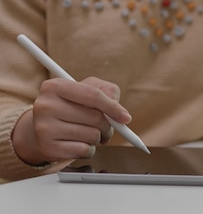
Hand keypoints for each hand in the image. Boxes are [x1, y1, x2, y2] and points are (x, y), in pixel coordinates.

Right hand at [12, 77, 131, 165]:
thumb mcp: (88, 90)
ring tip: (88, 133)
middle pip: (96, 118)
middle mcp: (46, 105)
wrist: (42, 129)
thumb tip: (121, 113)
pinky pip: (84, 150)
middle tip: (105, 128)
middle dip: (107, 126)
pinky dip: (89, 149)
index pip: (93, 95)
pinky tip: (79, 143)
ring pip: (92, 135)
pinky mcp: (47, 147)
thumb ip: (108, 92)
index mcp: (55, 86)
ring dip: (98, 138)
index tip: (126, 118)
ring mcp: (44, 128)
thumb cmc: (71, 106)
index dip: (113, 108)